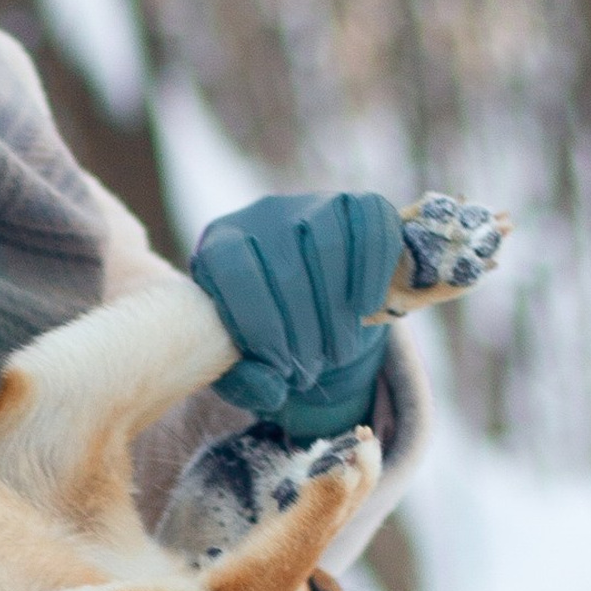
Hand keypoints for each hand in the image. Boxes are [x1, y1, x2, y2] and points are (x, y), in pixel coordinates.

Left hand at [190, 191, 402, 425]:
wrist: (311, 304)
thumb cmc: (268, 334)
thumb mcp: (245, 361)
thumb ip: (246, 379)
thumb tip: (271, 388)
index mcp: (218, 246)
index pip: (232, 269)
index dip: (258, 323)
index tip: (278, 366)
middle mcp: (260, 215)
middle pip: (284, 265)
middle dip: (302, 332)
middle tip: (309, 372)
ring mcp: (308, 204)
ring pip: (327, 242)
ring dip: (336, 310)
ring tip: (338, 352)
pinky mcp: (353, 203)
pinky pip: (370, 223)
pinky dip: (372, 270)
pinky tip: (366, 307)